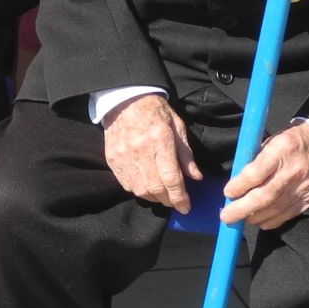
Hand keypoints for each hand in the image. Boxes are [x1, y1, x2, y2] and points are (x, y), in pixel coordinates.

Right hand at [101, 92, 201, 210]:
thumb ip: (186, 154)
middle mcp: (140, 150)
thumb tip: (195, 177)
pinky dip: (138, 190)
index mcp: (160, 140)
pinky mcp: (113, 158)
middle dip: (168, 200)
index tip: (186, 207)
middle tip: (176, 203)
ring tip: (162, 196)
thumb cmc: (155, 112)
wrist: (125, 100)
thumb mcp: (177, 127)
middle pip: (155, 188)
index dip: (180, 197)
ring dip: (153, 198)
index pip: (171, 178)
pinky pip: (126, 184)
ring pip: (140, 190)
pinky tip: (146, 186)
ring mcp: (123, 155)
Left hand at [220, 125, 308, 229]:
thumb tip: (237, 179)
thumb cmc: (295, 141)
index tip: (227, 193)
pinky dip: (272, 220)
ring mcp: (305, 187)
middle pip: (264, 196)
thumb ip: (257, 159)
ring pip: (276, 209)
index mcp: (281, 151)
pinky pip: (289, 214)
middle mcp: (293, 171)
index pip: (256, 173)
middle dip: (241, 209)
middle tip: (226, 216)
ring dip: (254, 217)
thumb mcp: (274, 141)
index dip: (239, 186)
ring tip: (240, 219)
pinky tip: (260, 221)